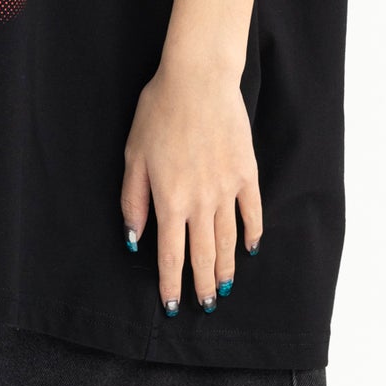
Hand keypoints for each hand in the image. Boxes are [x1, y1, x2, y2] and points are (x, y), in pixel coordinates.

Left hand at [120, 53, 262, 314]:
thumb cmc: (159, 110)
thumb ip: (133, 199)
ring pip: (228, 239)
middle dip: (202, 284)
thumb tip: (134, 237)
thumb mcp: (133, 154)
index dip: (171, 284)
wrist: (198, 78)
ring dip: (226, 267)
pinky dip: (252, 233)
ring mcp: (227, 188)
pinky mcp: (247, 172)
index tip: (172, 306)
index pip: (170, 255)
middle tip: (204, 305)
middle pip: (203, 255)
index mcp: (170, 200)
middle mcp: (201, 201)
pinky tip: (250, 248)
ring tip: (224, 286)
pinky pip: (252, 212)